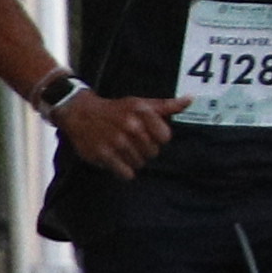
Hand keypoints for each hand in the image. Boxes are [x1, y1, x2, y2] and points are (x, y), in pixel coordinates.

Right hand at [56, 93, 182, 180]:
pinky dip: (124, 170)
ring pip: (140, 164)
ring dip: (133, 160)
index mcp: (141, 112)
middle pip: (153, 152)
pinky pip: (126, 173)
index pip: (165, 137)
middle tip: (132, 142)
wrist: (81, 113)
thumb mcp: (140, 103)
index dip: (158, 138)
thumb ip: (166, 105)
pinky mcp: (104, 155)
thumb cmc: (116, 110)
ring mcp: (116, 141)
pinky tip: (117, 159)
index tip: (148, 135)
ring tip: (123, 149)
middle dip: (145, 149)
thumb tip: (191, 99)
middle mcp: (130, 126)